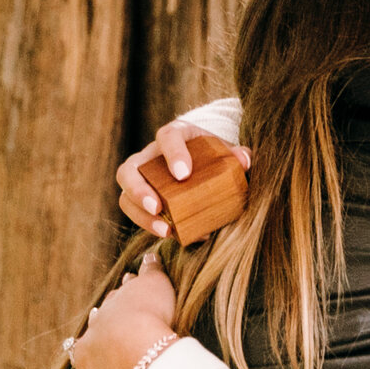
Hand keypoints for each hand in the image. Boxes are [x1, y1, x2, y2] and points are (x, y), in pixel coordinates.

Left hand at [59, 263, 179, 368]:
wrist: (135, 345)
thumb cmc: (150, 312)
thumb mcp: (156, 283)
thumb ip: (152, 269)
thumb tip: (149, 255)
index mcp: (116, 304)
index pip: (119, 297)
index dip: (123, 295)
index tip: (124, 289)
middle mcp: (99, 326)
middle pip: (98, 320)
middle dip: (100, 318)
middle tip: (99, 315)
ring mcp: (89, 353)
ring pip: (81, 350)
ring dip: (81, 350)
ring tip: (80, 350)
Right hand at [116, 121, 252, 235]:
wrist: (201, 162)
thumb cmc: (212, 155)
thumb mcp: (225, 151)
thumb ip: (237, 155)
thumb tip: (244, 161)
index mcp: (175, 134)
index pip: (167, 136)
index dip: (173, 153)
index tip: (184, 175)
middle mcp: (150, 154)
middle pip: (131, 167)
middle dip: (139, 189)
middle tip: (157, 207)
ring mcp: (141, 176)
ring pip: (125, 193)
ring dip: (139, 213)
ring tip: (164, 229)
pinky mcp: (139, 196)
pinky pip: (133, 210)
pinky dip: (148, 224)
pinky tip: (172, 234)